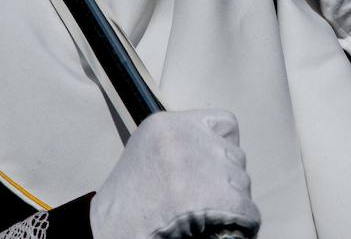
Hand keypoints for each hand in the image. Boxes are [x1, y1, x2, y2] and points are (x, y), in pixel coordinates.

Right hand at [89, 110, 259, 238]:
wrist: (105, 233)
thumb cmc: (127, 202)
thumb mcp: (148, 152)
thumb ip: (182, 142)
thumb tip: (221, 151)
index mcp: (166, 124)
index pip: (224, 123)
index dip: (225, 148)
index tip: (216, 169)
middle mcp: (183, 137)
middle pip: (233, 155)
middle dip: (228, 179)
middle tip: (214, 201)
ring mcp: (194, 165)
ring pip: (241, 181)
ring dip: (234, 201)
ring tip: (216, 216)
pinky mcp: (204, 197)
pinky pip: (244, 207)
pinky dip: (242, 222)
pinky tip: (230, 229)